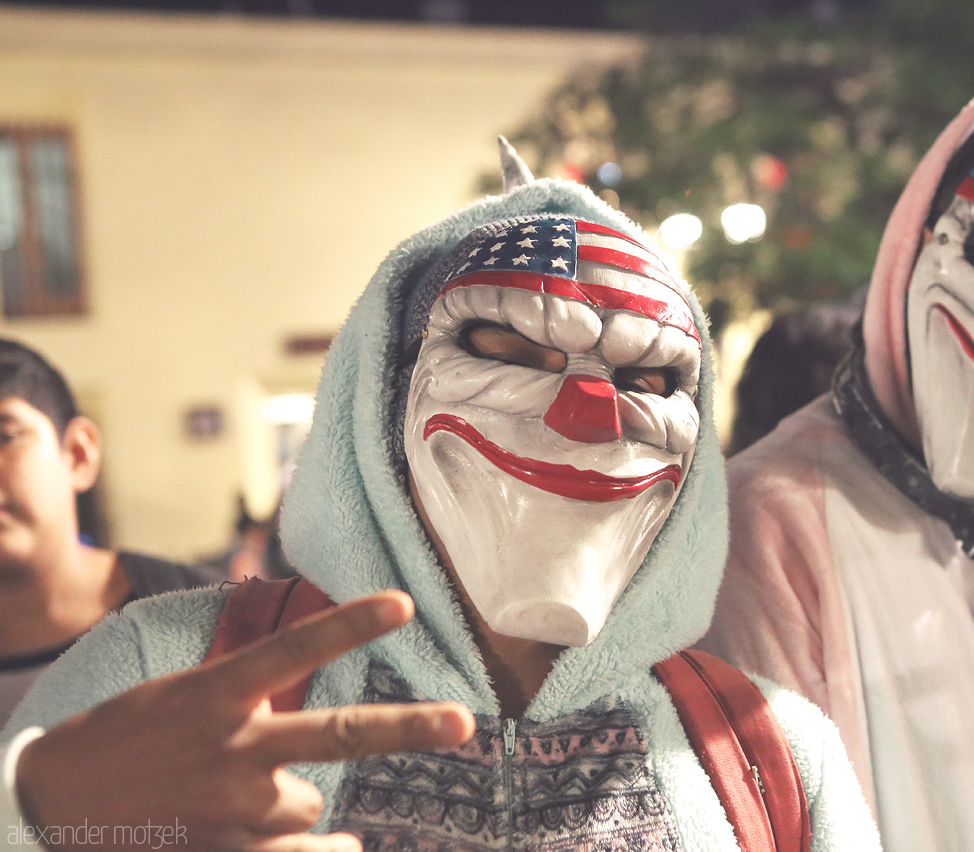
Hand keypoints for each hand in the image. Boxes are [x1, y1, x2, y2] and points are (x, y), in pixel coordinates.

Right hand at [14, 591, 474, 851]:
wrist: (54, 805)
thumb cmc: (130, 739)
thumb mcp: (185, 695)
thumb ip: (252, 700)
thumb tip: (317, 727)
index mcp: (216, 693)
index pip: (294, 649)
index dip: (349, 624)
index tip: (402, 603)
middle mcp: (232, 748)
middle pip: (337, 734)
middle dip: (407, 728)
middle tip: (462, 722)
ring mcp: (232, 806)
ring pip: (307, 806)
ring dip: (287, 804)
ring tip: (231, 796)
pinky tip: (341, 848)